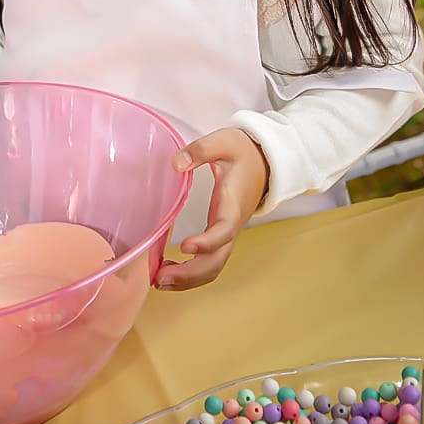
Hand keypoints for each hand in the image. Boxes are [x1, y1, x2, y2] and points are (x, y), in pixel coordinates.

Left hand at [156, 127, 268, 290]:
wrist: (263, 160)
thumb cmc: (242, 151)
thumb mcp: (223, 142)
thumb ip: (200, 150)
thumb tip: (176, 164)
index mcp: (233, 203)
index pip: (224, 230)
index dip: (207, 242)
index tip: (184, 245)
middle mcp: (232, 224)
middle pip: (217, 260)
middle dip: (190, 274)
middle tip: (160, 277)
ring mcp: (228, 233)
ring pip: (214, 266)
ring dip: (189, 279)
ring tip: (160, 281)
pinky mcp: (222, 235)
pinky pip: (210, 261)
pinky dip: (192, 273)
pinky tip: (169, 270)